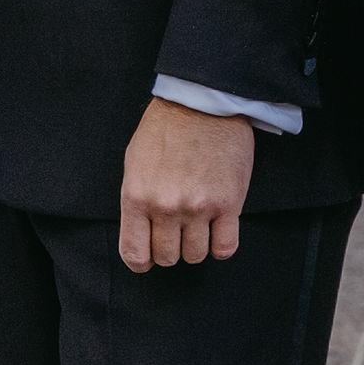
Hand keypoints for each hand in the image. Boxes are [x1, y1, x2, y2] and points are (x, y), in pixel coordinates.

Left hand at [120, 96, 252, 271]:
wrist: (201, 102)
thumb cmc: (165, 129)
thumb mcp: (134, 163)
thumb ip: (137, 201)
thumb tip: (142, 233)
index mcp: (138, 197)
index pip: (135, 253)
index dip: (141, 262)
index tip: (148, 258)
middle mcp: (167, 207)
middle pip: (168, 257)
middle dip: (170, 249)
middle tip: (175, 232)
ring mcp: (199, 207)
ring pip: (196, 255)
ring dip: (196, 246)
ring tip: (197, 226)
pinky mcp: (229, 204)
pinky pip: (225, 248)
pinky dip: (220, 246)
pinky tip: (217, 231)